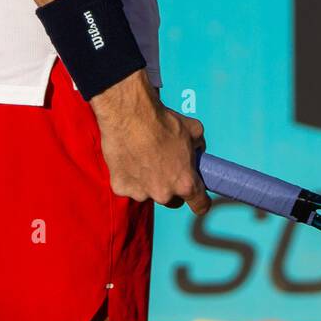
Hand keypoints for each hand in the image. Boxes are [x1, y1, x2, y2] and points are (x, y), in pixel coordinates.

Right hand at [92, 70, 210, 214]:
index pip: (200, 205)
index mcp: (185, 183)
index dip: (200, 201)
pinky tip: (129, 157)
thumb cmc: (161, 122)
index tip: (198, 198)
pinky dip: (128, 175)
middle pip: (172, 200)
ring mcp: (140, 193)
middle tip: (165, 166)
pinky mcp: (121, 187)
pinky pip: (127, 185)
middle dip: (171, 187)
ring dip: (147, 181)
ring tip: (143, 156)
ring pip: (148, 192)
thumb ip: (199, 146)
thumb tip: (198, 149)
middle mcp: (164, 194)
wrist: (130, 115)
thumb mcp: (194, 129)